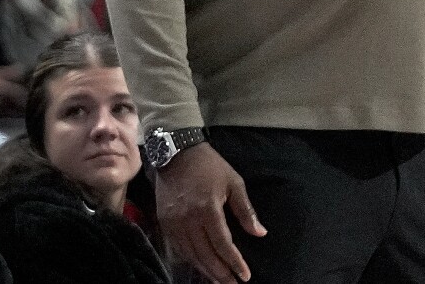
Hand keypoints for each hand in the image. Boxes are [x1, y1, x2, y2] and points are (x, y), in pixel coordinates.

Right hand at [156, 143, 266, 283]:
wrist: (177, 153)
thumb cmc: (211, 167)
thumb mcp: (234, 183)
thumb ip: (246, 211)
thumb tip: (260, 233)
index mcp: (208, 209)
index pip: (223, 244)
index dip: (234, 262)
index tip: (245, 276)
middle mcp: (188, 220)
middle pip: (206, 255)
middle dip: (221, 273)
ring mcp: (174, 222)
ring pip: (191, 255)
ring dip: (206, 270)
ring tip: (220, 281)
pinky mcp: (164, 222)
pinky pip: (178, 248)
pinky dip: (191, 260)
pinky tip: (201, 267)